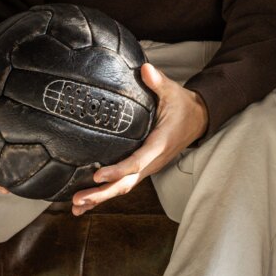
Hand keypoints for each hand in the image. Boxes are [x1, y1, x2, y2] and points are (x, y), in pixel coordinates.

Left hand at [71, 63, 207, 215]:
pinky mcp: (144, 168)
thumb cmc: (183, 105)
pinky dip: (107, 194)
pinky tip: (88, 203)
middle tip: (78, 199)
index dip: (118, 170)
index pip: (137, 162)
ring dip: (101, 198)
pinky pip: (125, 184)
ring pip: (124, 187)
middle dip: (103, 193)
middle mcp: (153, 161)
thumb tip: (145, 68)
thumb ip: (158, 82)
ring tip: (77, 207)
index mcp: (160, 144)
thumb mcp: (173, 91)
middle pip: (127, 183)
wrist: (198, 120)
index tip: (97, 175)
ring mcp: (149, 167)